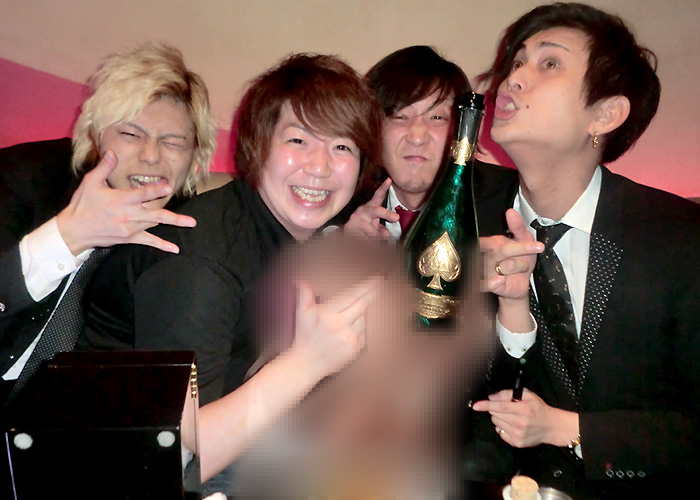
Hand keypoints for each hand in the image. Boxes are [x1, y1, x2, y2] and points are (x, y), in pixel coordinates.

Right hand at [56, 150, 196, 254]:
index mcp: (121, 200)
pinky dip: (162, 245)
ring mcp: (130, 228)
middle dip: (174, 217)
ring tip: (190, 223)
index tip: (169, 186)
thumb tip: (112, 151)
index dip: (156, 190)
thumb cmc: (83, 205)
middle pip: (155, 215)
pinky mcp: (128, 238)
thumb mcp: (91, 182)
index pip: (142, 194)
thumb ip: (104, 167)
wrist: (74, 231)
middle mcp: (128, 215)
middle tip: (191, 219)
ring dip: (173, 224)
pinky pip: (148, 242)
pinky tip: (175, 249)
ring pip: (155, 225)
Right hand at [290, 276, 380, 380]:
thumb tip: (301, 279)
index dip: (365, 287)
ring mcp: (349, 339)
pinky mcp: (355, 349)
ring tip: (372, 302)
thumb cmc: (305, 336)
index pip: (350, 297)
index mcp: (326, 315)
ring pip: (366, 319)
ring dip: (369, 310)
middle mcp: (339, 327)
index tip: (376, 279)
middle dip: (373, 293)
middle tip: (382, 283)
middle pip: (363, 306)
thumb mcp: (302, 314)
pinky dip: (367, 325)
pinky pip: (366, 333)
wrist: (306, 364)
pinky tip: (366, 321)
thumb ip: (305, 294)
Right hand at [343, 178, 399, 238]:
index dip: (384, 188)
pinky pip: (365, 239)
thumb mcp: (375, 226)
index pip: (378, 196)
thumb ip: (382, 229)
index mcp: (371, 207)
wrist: (347, 234)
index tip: (389, 180)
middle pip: (377, 211)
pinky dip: (367, 243)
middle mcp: (363, 210)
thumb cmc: (365, 228)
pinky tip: (362, 241)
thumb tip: (386, 235)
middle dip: (387, 213)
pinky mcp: (349, 227)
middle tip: (396, 217)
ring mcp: (355, 218)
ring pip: (374, 232)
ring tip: (370, 239)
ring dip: (375, 240)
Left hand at [472, 389, 578, 447]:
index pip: (500, 407)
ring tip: (511, 417)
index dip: (486, 405)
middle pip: (495, 415)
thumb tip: (492, 398)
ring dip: (499, 418)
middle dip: (496, 409)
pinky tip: (513, 425)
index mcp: (522, 409)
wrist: (551, 427)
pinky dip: (503, 428)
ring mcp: (517, 435)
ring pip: (496, 423)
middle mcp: (519, 423)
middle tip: (506, 408)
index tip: (476, 406)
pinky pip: (500, 433)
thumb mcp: (528, 395)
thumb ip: (508, 394)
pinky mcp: (516, 443)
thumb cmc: (538, 409)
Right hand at [480, 209, 542, 300]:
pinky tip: (500, 280)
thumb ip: (518, 226)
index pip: (497, 238)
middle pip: (501, 251)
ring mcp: (487, 271)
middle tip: (537, 247)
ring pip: (502, 266)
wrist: (520, 283)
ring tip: (524, 267)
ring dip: (517, 266)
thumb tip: (510, 212)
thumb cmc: (521, 260)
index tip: (532, 242)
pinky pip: (485, 284)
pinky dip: (491, 282)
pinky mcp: (488, 286)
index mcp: (493, 243)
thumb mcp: (523, 240)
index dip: (511, 239)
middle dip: (521, 249)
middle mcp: (487, 256)